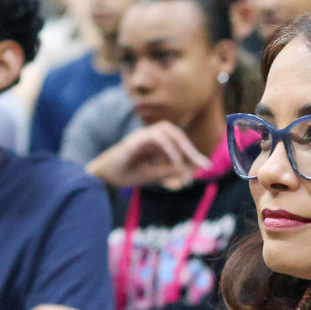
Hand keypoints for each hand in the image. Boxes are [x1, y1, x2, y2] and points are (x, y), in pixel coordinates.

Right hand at [90, 122, 211, 188]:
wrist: (104, 178)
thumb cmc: (126, 174)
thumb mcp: (153, 175)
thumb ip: (169, 171)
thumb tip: (187, 169)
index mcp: (154, 143)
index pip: (178, 142)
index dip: (193, 153)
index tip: (206, 167)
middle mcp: (149, 136)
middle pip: (176, 133)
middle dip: (191, 148)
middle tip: (203, 165)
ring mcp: (141, 136)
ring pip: (168, 131)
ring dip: (181, 149)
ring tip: (187, 168)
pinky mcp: (134, 140)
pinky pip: (156, 138)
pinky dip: (169, 150)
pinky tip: (176, 164)